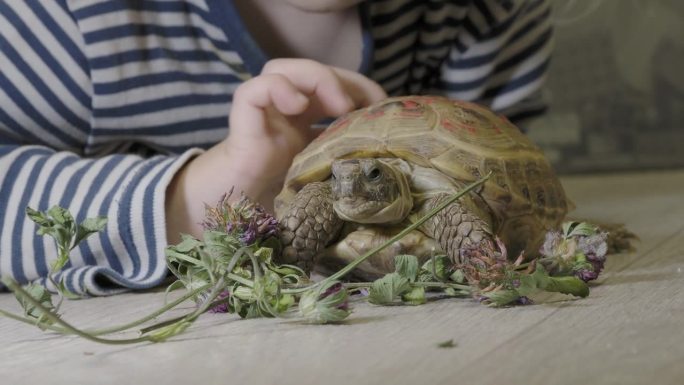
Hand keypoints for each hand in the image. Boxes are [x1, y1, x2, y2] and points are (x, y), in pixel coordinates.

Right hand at [166, 59, 385, 241]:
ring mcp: (261, 117)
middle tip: (368, 104)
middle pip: (311, 73)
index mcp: (300, 126)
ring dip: (317, 78)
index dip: (360, 88)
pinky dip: (279, 88)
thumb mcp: (317, 185)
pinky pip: (255, 89)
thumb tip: (384, 174)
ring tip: (338, 105)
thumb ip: (339, 171)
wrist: (228, 224)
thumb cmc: (272, 209)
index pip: (331, 88)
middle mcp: (280, 115)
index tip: (384, 106)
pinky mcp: (242, 124)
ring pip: (281, 68)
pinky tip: (297, 106)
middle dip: (344, 80)